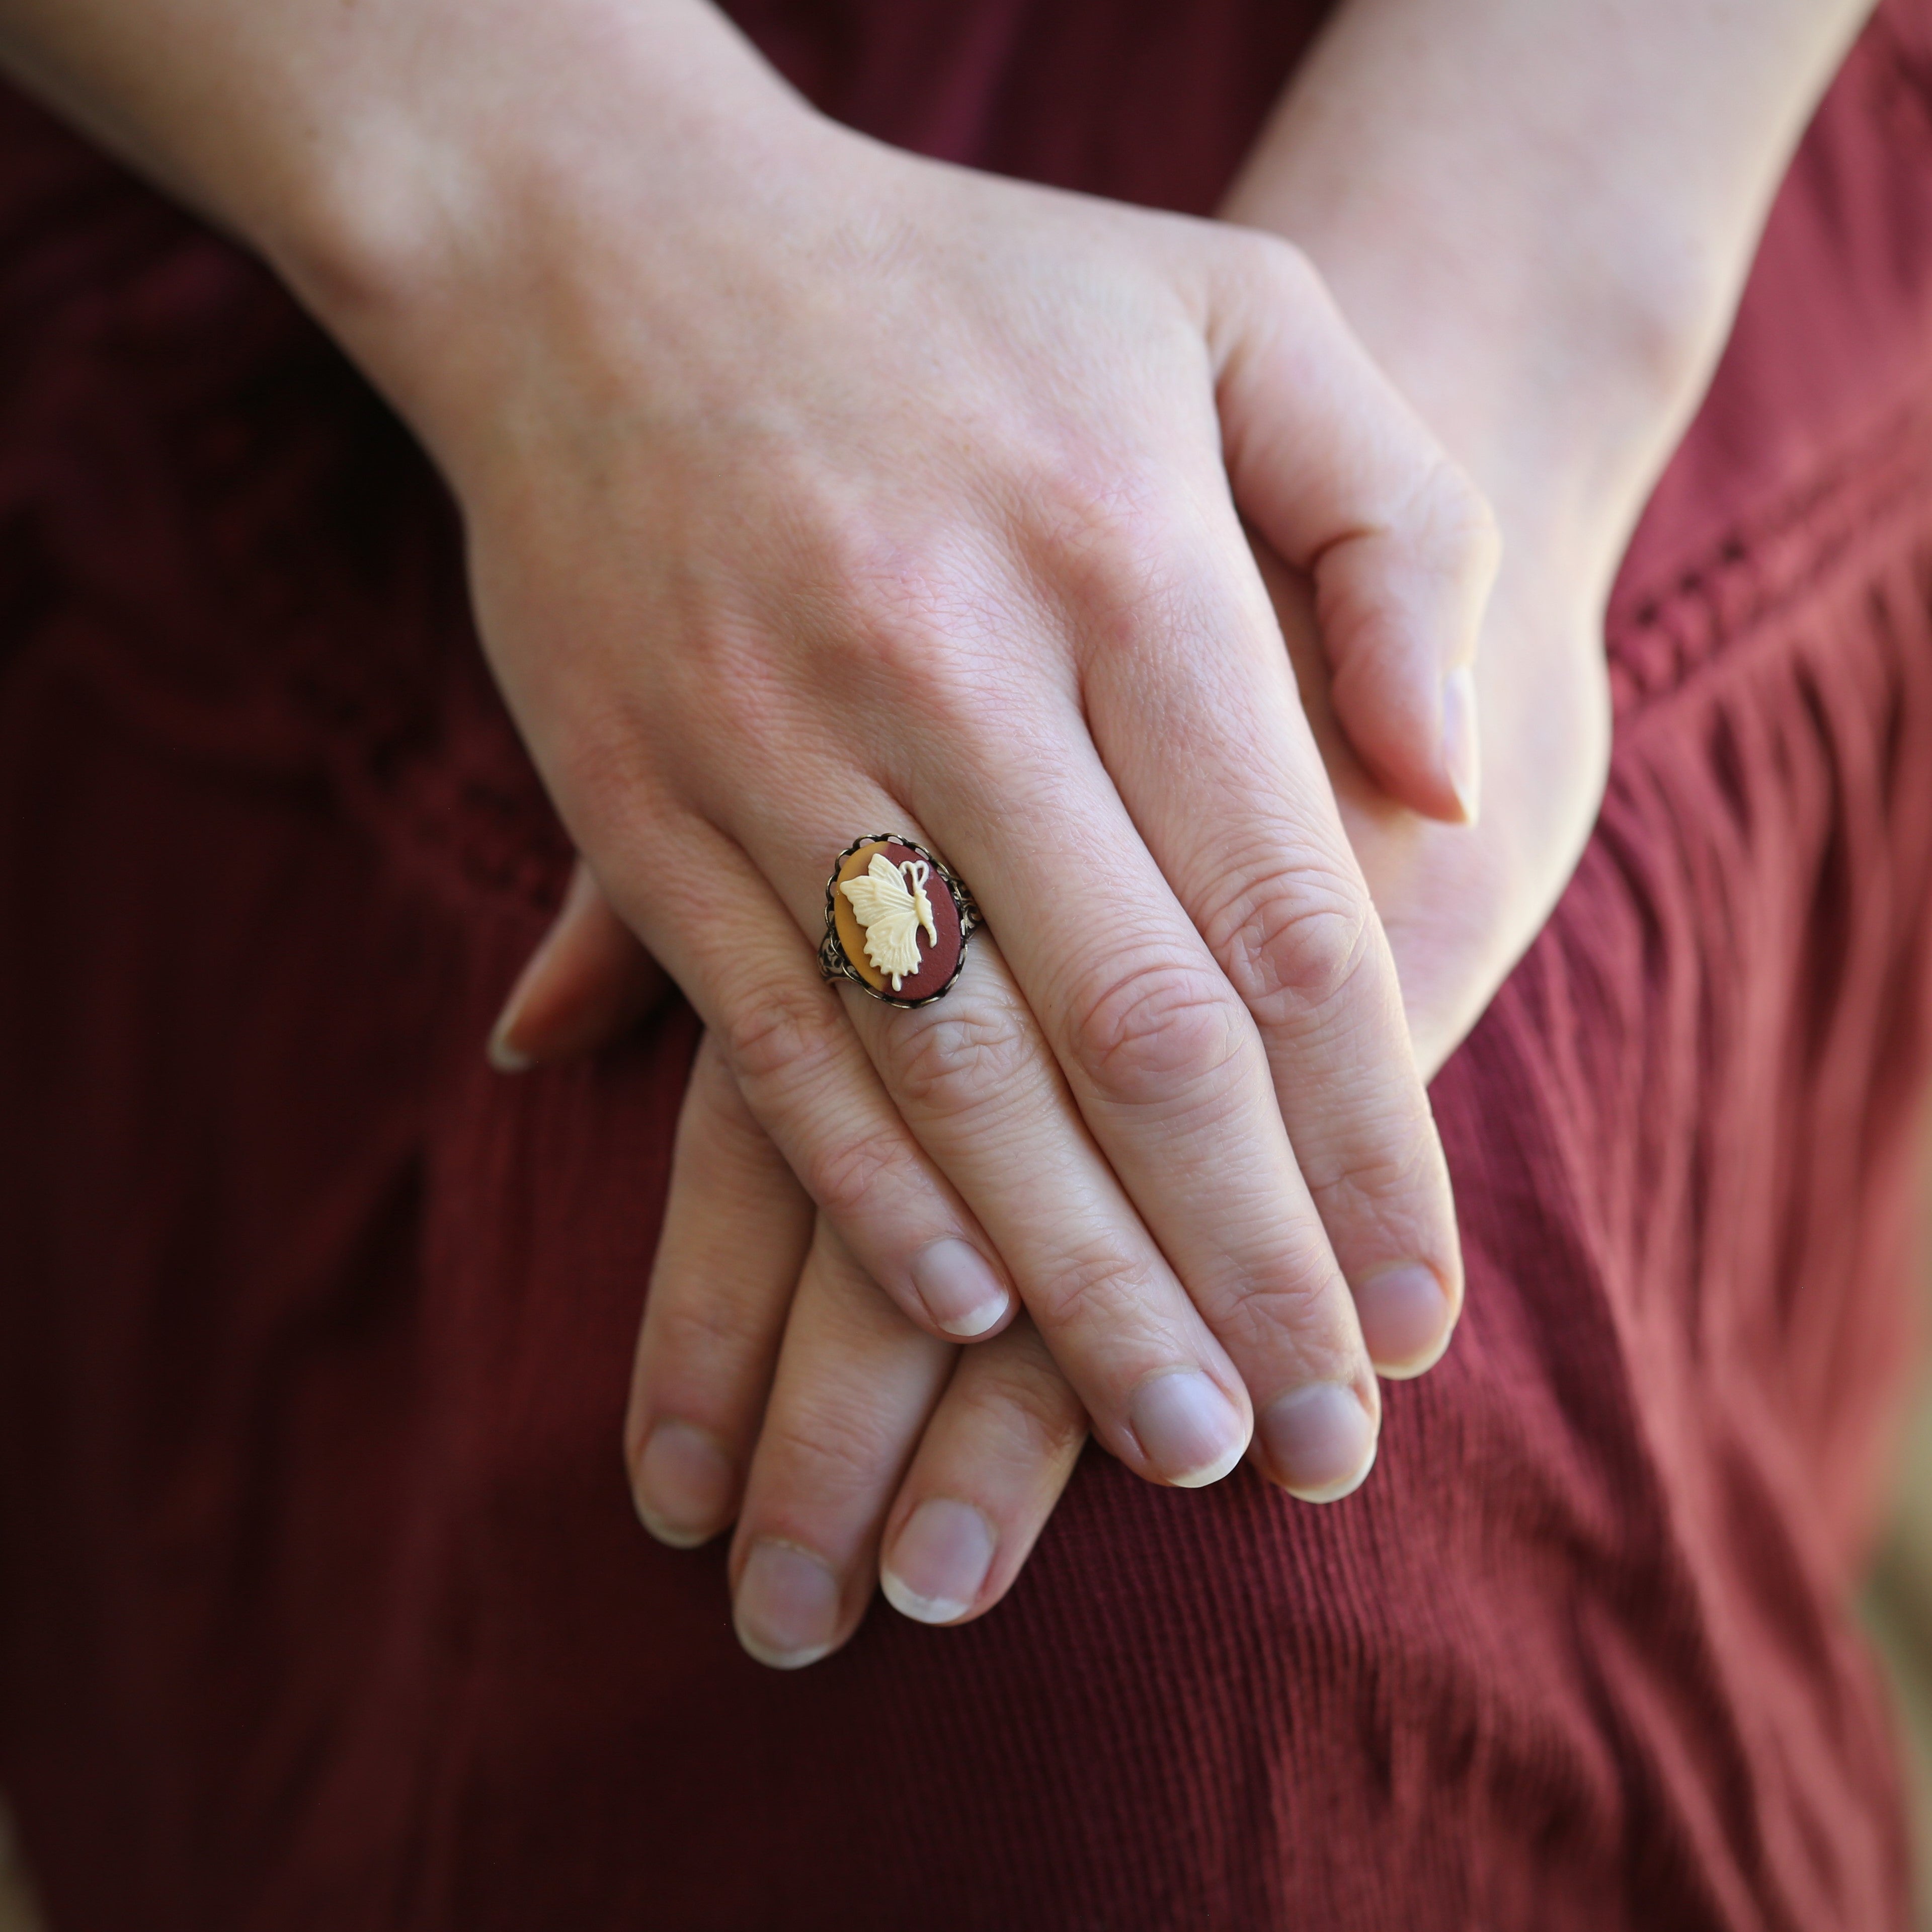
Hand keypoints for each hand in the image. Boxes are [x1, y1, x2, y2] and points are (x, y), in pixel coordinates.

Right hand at [326, 5, 1500, 1506]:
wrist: (605, 248)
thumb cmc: (962, 292)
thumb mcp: (1236, 313)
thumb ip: (1390, 528)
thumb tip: (1442, 782)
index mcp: (1125, 556)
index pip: (1287, 917)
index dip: (1365, 1141)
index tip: (1419, 1308)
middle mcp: (953, 663)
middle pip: (1138, 1034)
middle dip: (1243, 1263)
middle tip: (1314, 1435)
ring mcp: (775, 742)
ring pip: (955, 1072)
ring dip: (1072, 1278)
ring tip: (1169, 1429)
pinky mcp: (637, 802)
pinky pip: (767, 1037)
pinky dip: (869, 1184)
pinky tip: (958, 1305)